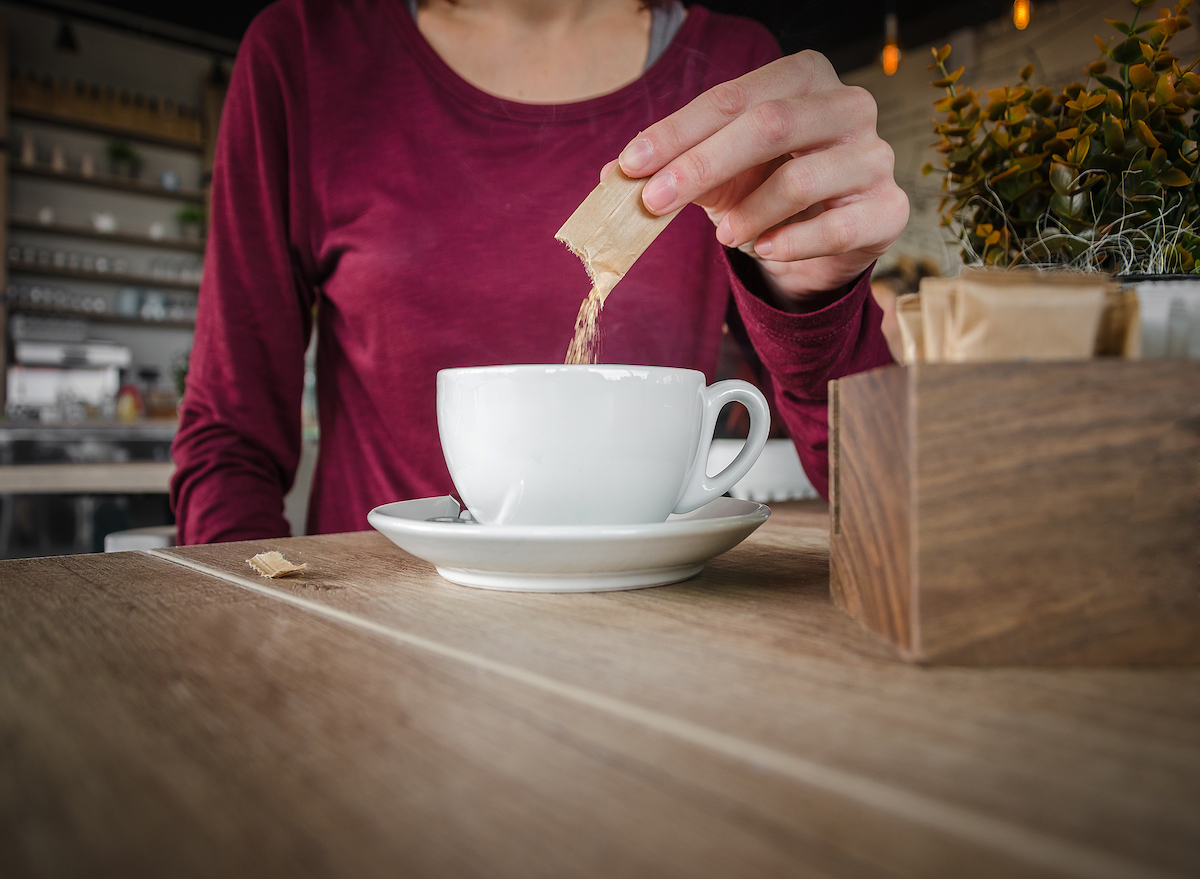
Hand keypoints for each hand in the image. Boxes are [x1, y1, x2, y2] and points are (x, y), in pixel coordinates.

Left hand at [615, 51, 908, 304]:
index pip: (732, 98)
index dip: (676, 133)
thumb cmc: (770, 185)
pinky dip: (787, 244)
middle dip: (700, 166)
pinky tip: (763, 250)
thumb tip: (612, 177)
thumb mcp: (717, 171)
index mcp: (804, 76)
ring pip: (801, 179)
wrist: (828, 233)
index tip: (631, 165)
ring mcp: (876, 156)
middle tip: (653, 202)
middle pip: (769, 125)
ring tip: (724, 236)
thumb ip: (670, 166)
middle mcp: (848, 105)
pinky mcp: (888, 209)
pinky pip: (834, 228)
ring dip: (748, 213)